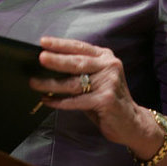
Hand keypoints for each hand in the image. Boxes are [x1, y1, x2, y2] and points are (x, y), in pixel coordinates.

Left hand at [30, 36, 153, 147]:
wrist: (131, 123)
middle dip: (56, 60)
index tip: (43, 42)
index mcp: (105, 57)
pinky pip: (76, 101)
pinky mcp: (106, 100)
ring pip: (74, 83)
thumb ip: (79, 70)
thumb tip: (49, 64)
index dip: (61, 44)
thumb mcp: (96, 79)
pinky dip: (59, 101)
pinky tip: (47, 100)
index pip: (79, 47)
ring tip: (35, 83)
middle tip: (39, 58)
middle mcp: (109, 66)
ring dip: (51, 84)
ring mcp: (109, 83)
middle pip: (77, 62)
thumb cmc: (106, 99)